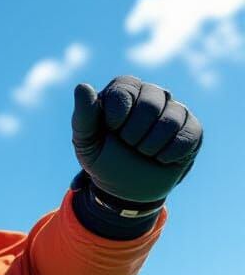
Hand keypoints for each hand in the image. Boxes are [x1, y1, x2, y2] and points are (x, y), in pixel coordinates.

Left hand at [72, 76, 202, 204]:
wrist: (126, 188)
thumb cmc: (103, 160)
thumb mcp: (86, 143)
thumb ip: (83, 116)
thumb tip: (82, 86)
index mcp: (122, 91)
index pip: (124, 90)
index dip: (117, 116)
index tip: (112, 130)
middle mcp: (150, 94)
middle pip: (150, 104)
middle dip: (133, 135)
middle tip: (128, 144)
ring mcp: (174, 109)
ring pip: (170, 121)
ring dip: (150, 147)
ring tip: (143, 152)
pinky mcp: (192, 128)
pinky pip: (188, 136)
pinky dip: (169, 154)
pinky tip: (160, 158)